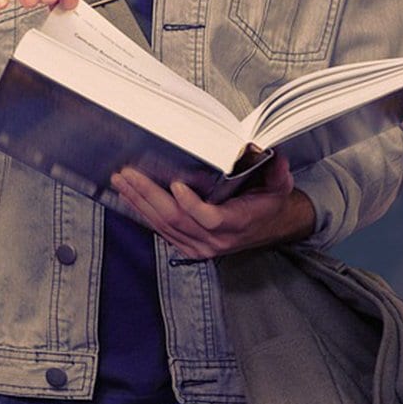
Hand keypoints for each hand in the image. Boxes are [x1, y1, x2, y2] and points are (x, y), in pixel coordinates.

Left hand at [110, 159, 314, 258]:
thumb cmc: (269, 203)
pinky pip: (162, 231)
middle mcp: (216, 240)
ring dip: (140, 202)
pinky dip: (144, 213)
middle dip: (149, 195)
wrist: (268, 227)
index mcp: (237, 223)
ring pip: (164, 226)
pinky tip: (130, 197)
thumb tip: (276, 156)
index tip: (176, 185)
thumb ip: (278, 172)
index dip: (191, 204)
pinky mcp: (188, 247)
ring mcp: (200, 246)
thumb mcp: (279, 186)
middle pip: (177, 220)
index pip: (210, 218)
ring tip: (122, 182)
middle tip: (129, 175)